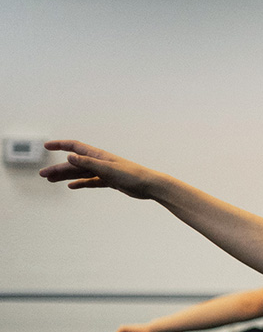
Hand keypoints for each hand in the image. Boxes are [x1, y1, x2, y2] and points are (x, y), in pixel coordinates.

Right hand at [39, 140, 160, 198]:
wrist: (150, 186)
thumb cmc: (132, 175)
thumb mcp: (107, 169)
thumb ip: (88, 163)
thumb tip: (69, 156)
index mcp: (98, 155)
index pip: (75, 147)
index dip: (60, 145)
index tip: (46, 146)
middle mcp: (100, 162)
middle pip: (74, 164)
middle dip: (58, 168)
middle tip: (43, 175)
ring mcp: (104, 172)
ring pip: (81, 173)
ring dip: (65, 176)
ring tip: (51, 180)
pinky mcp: (110, 181)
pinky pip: (91, 181)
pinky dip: (81, 183)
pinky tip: (72, 186)